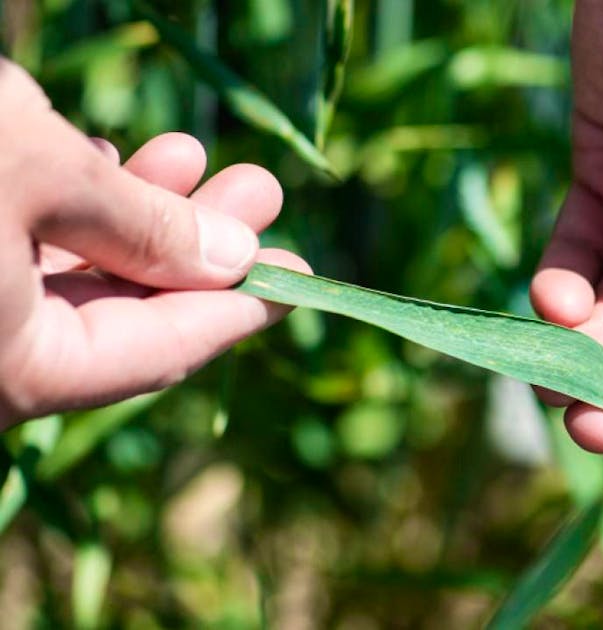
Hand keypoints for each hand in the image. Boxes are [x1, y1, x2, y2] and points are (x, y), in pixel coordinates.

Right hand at [0, 58, 309, 426]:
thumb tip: (235, 256)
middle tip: (260, 188)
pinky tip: (104, 157)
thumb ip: (147, 226)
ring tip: (194, 152)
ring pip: (70, 273)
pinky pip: (18, 249)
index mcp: (15, 373)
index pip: (158, 352)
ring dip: (136, 210)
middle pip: (119, 312)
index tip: (302, 278)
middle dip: (195, 241)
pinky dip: (70, 206)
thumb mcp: (45, 178)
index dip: (239, 311)